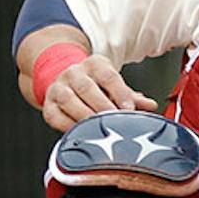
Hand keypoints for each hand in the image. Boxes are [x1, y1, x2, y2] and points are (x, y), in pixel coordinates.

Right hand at [41, 54, 158, 132]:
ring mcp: (58, 87)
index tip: (129, 109)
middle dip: (102, 107)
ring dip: (85, 116)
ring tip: (100, 129)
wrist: (67, 81)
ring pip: (69, 100)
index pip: (108, 77)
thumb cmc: (96, 85)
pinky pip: (56, 116)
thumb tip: (150, 106)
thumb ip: (131, 96)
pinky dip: (68, 126)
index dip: (120, 93)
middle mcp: (74, 73)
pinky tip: (82, 133)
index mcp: (95, 64)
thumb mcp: (114, 85)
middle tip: (115, 122)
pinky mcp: (48, 104)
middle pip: (87, 88)